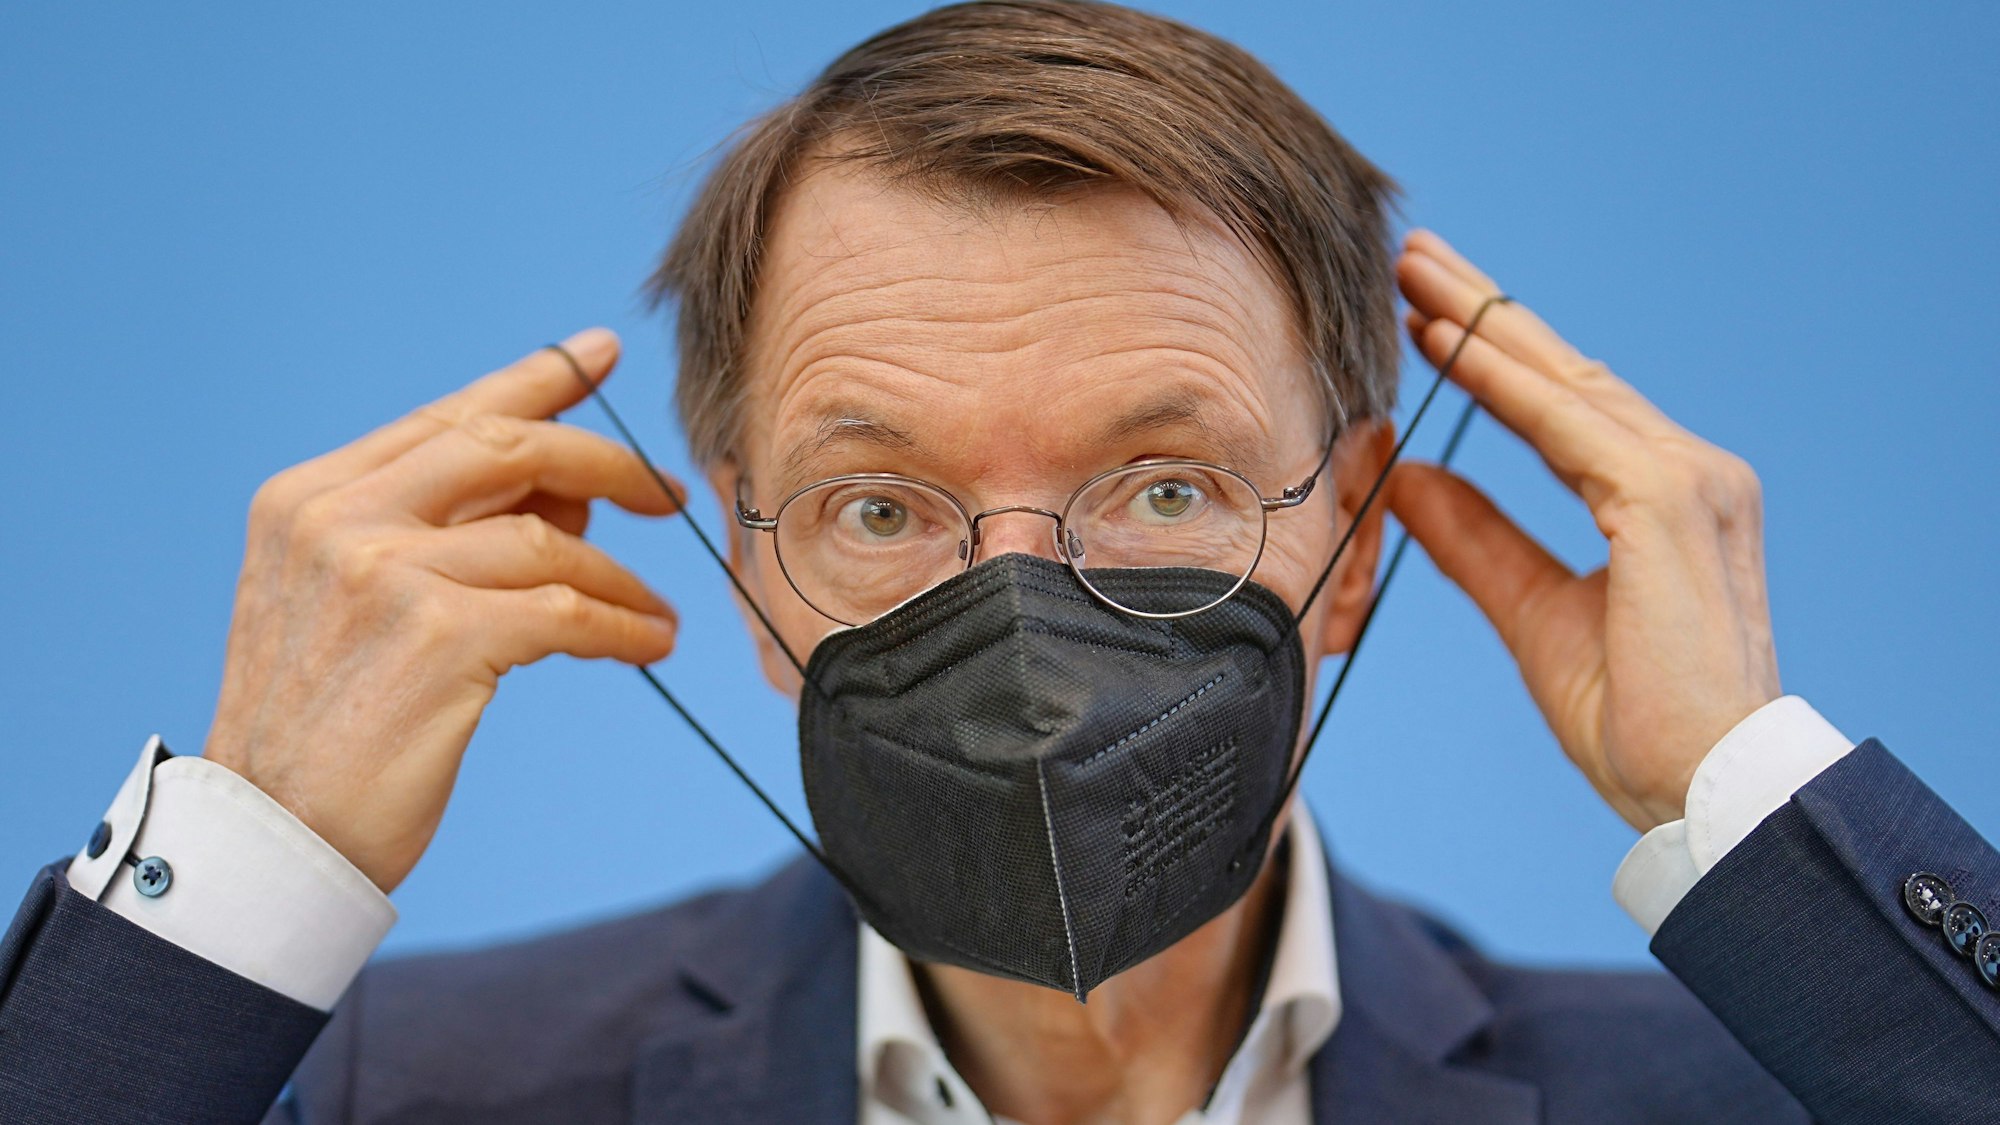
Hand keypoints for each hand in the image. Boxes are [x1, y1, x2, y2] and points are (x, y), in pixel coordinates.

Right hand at [202, 329, 681, 891]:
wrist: (274, 836)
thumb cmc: (328, 728)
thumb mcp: (353, 603)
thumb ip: (438, 533)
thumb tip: (572, 495)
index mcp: (309, 497)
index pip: (446, 416)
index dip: (535, 380)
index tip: (600, 352)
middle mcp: (338, 519)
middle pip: (509, 447)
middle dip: (603, 462)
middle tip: (663, 495)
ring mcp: (385, 574)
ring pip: (551, 540)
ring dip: (621, 577)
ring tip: (653, 612)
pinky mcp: (440, 637)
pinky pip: (569, 611)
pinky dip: (623, 624)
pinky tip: (649, 643)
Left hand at [1388, 230, 1779, 832]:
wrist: (1698, 789)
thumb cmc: (1635, 719)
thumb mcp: (1532, 613)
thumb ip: (1476, 542)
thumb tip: (1408, 481)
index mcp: (1664, 500)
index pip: (1565, 407)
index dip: (1494, 357)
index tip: (1427, 316)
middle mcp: (1690, 471)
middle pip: (1565, 373)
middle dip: (1484, 313)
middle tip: (1412, 259)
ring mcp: (1689, 478)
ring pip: (1563, 383)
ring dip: (1483, 325)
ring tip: (1414, 278)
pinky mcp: (1669, 500)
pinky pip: (1564, 426)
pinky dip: (1502, 382)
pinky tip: (1447, 343)